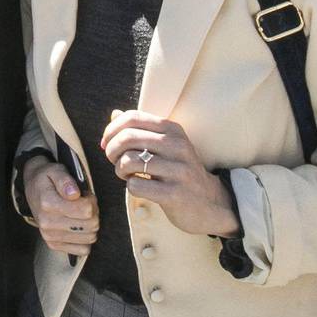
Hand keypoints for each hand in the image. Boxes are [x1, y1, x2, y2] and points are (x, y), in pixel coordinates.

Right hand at [22, 156, 98, 255]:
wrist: (33, 189)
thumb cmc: (47, 179)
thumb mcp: (55, 170)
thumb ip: (65, 180)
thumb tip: (74, 194)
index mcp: (48, 203)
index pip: (85, 210)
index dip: (91, 200)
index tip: (85, 195)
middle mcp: (47, 223)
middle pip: (91, 225)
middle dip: (93, 212)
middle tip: (85, 203)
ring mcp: (50, 236)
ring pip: (90, 237)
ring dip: (90, 225)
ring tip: (81, 214)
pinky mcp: (54, 244)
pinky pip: (83, 250)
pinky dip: (85, 238)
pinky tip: (79, 227)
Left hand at [100, 111, 238, 236]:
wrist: (209, 203)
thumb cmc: (179, 172)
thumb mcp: (166, 146)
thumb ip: (141, 129)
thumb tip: (114, 114)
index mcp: (173, 130)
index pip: (133, 117)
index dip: (112, 129)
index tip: (106, 143)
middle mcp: (177, 146)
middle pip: (127, 137)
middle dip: (111, 150)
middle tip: (114, 161)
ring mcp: (178, 170)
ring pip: (129, 161)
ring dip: (120, 170)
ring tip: (127, 175)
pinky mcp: (174, 193)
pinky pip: (136, 185)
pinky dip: (130, 186)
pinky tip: (140, 187)